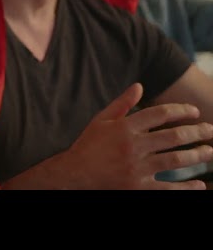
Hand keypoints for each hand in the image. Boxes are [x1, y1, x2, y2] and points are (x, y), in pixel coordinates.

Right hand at [63, 83, 212, 188]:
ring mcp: (136, 168)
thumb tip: (140, 86)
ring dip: (197, 155)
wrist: (74, 173)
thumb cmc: (88, 145)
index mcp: (124, 127)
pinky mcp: (137, 188)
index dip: (180, 110)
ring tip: (210, 152)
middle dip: (197, 132)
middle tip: (211, 130)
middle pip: (173, 136)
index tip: (194, 112)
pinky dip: (187, 187)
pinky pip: (168, 188)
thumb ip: (122, 103)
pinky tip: (200, 184)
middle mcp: (132, 146)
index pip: (159, 114)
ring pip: (175, 160)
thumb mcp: (101, 120)